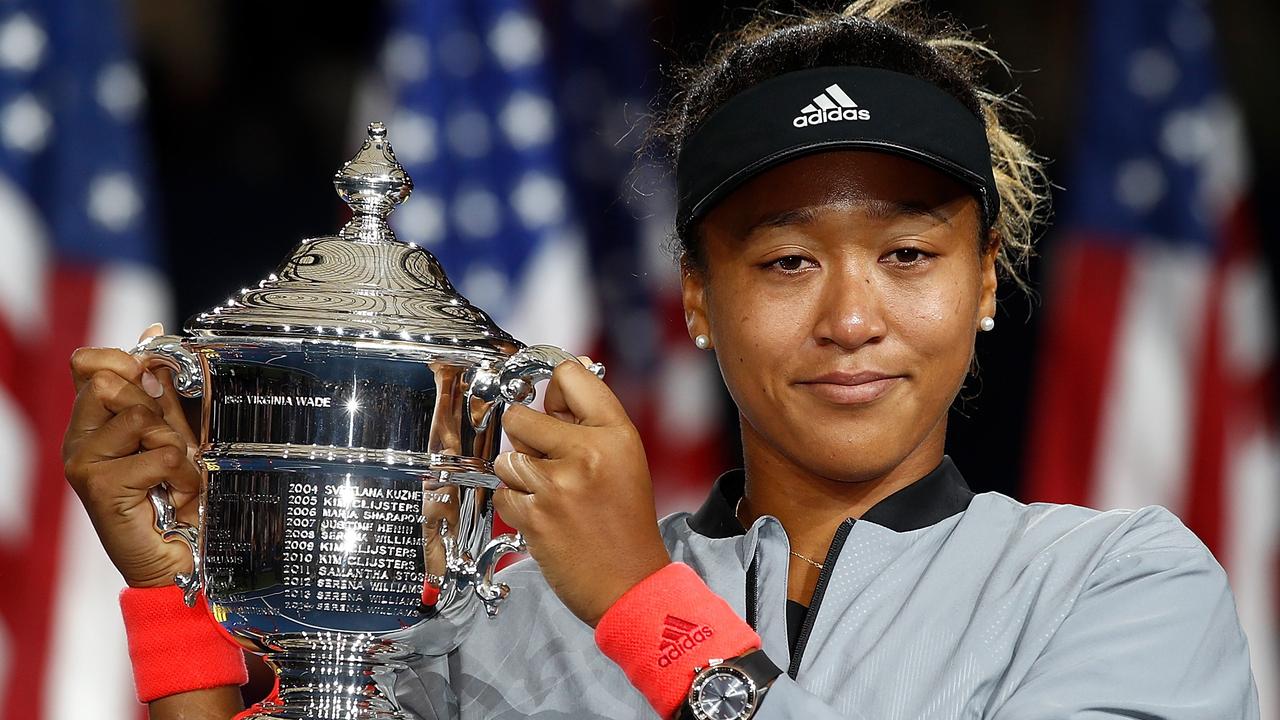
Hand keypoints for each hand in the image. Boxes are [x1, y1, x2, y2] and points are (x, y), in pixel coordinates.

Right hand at [61, 323, 202, 587]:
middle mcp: (79, 440)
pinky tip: (177, 496)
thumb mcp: (173, 433)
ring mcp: (82, 462)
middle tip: (170, 447)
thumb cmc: (175, 500)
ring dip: (175, 447)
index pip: (89, 363)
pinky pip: (160, 455)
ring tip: (175, 476)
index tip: (155, 380)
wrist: (178, 559)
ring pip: (141, 417)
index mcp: (93, 422)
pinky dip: (183, 475)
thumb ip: (161, 389)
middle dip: (157, 409)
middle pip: (111, 382)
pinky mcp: (98, 486)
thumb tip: (152, 331)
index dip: (126, 360)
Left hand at [493, 359, 670, 626]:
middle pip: (522, 415)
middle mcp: (587, 453)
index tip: (549, 401)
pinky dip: (515, 505)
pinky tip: (543, 516)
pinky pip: (503, 492)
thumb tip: (562, 376)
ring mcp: (557, 484)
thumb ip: (592, 419)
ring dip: (520, 475)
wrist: (630, 584)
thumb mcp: (626, 459)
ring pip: (507, 456)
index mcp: (616, 434)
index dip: (552, 387)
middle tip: (550, 461)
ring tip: (550, 494)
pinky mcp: (534, 515)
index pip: (569, 376)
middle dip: (527, 438)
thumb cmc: (627, 524)